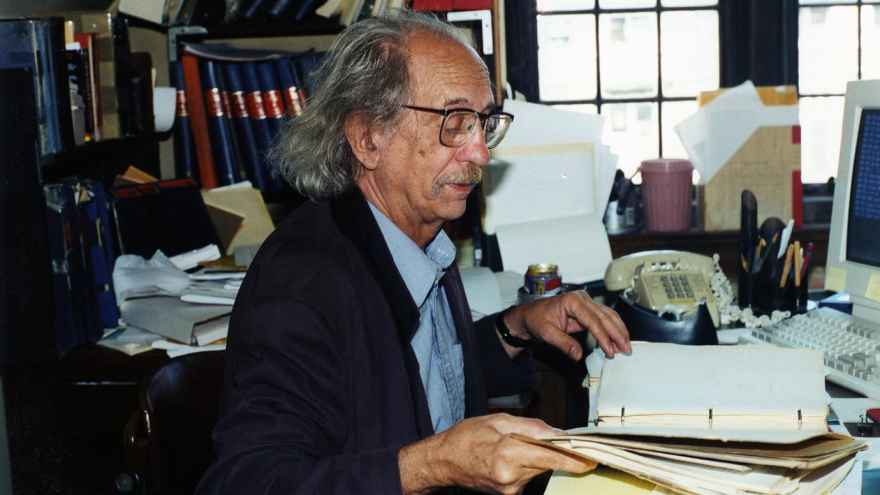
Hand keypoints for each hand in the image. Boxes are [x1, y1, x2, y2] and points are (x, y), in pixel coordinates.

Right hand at [398, 413, 592, 494]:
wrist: (443, 460)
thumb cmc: (466, 436)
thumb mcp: (497, 421)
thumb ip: (531, 426)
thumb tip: (558, 432)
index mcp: (509, 453)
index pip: (551, 458)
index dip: (574, 459)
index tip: (591, 459)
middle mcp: (511, 476)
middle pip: (547, 464)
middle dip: (556, 453)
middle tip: (562, 443)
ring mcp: (510, 488)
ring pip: (538, 470)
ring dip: (538, 457)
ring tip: (515, 445)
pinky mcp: (508, 493)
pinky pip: (527, 476)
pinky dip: (527, 465)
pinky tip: (510, 457)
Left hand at [502, 290, 629, 360]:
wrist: (529, 315)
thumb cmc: (536, 320)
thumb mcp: (546, 333)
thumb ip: (563, 343)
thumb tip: (578, 355)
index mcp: (572, 301)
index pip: (592, 320)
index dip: (603, 336)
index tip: (610, 350)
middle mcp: (582, 298)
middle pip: (605, 316)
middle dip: (617, 333)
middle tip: (626, 349)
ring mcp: (586, 303)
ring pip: (608, 316)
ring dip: (618, 331)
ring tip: (625, 346)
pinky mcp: (587, 310)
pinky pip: (604, 318)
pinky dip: (613, 329)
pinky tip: (618, 340)